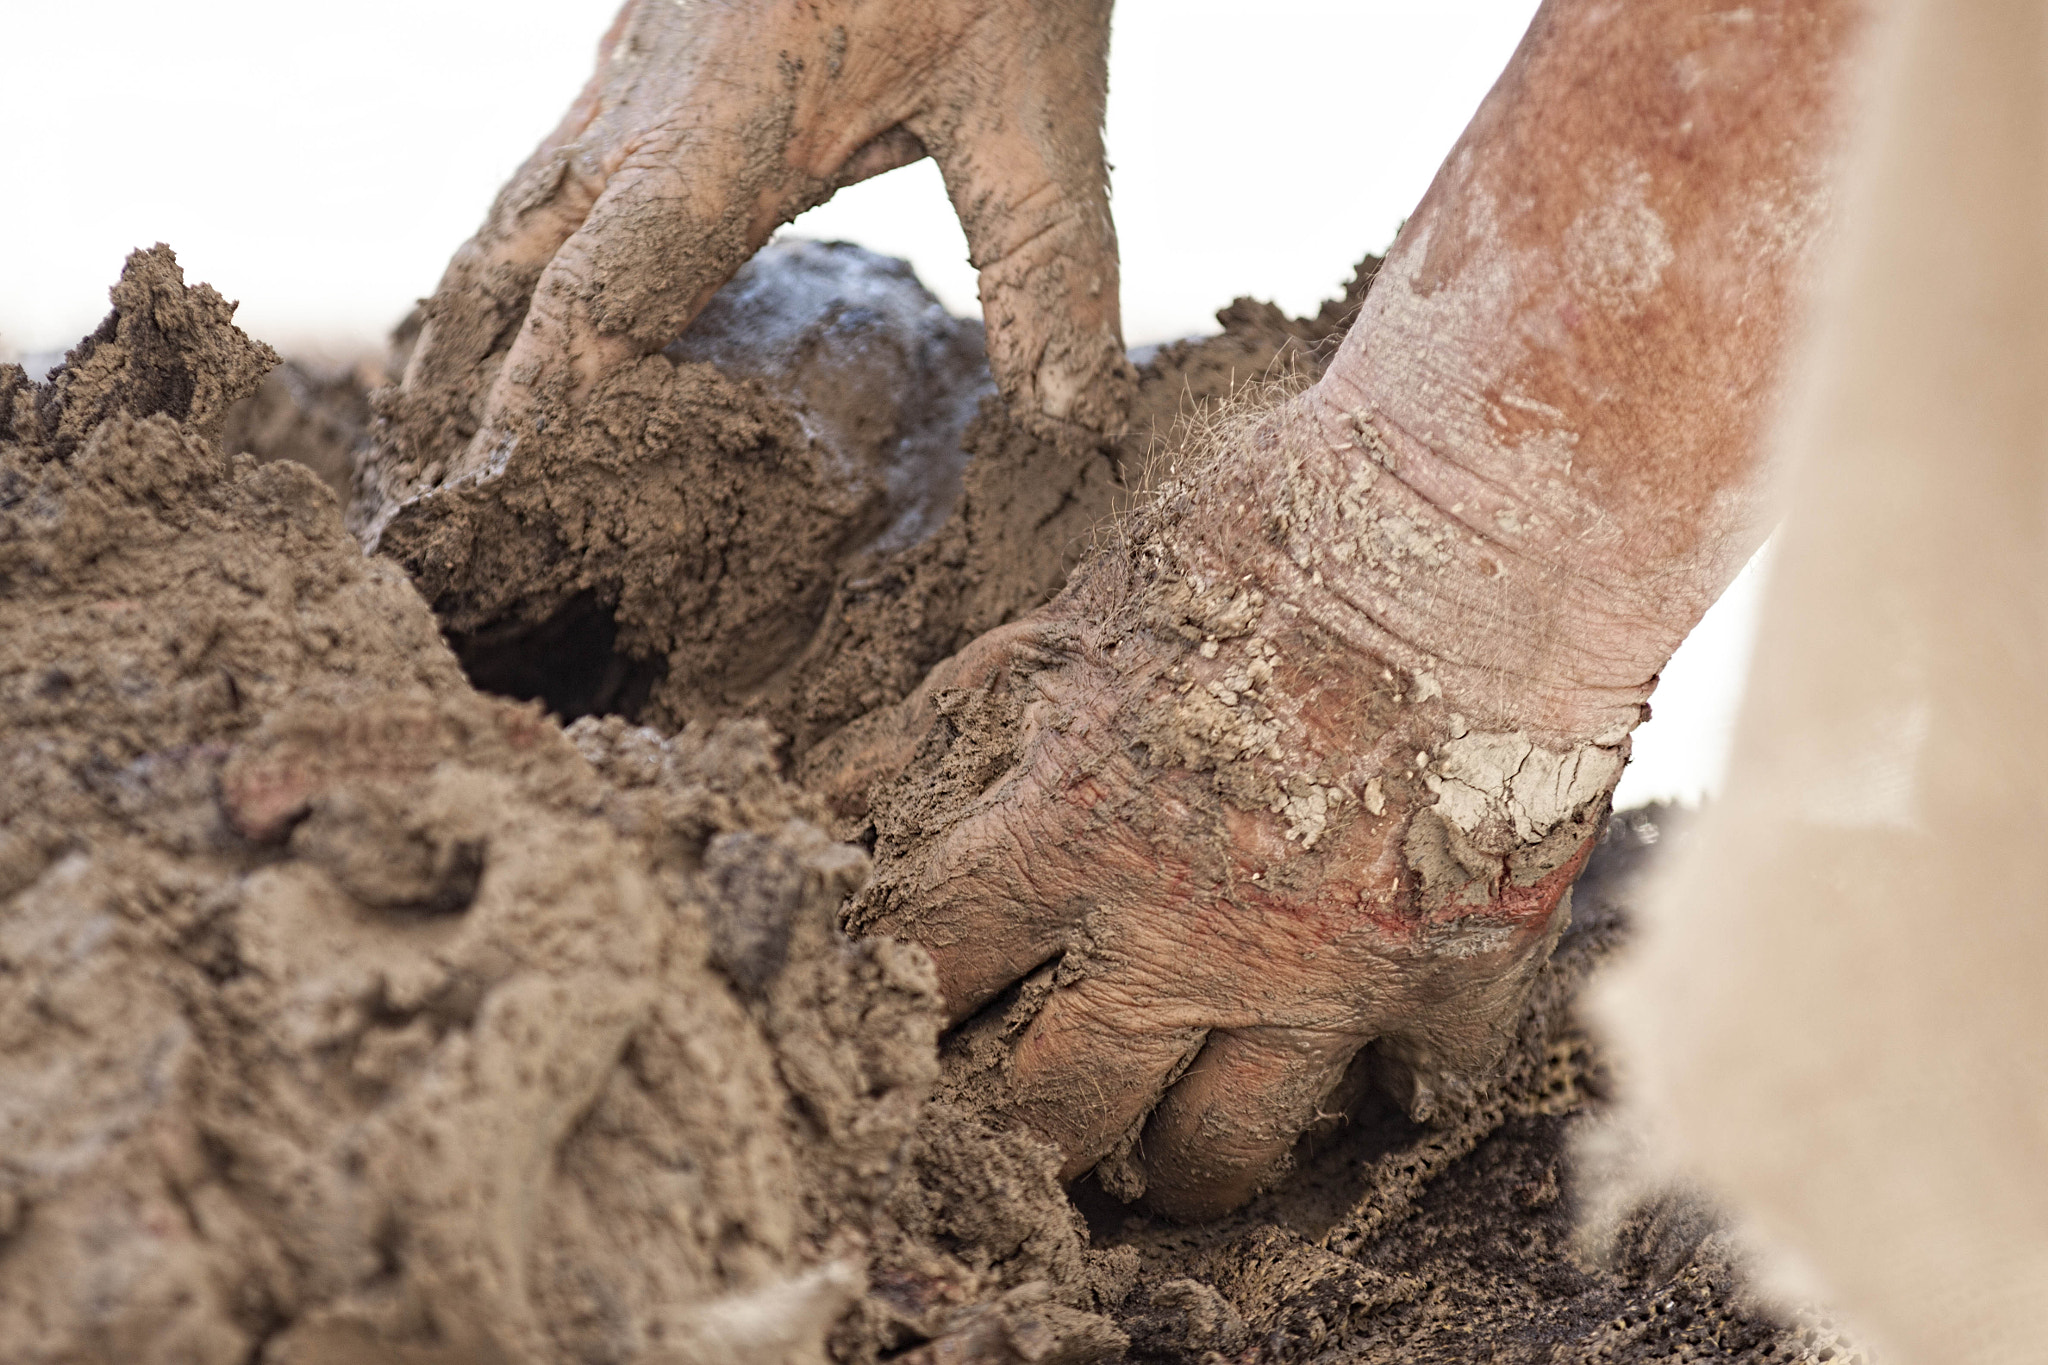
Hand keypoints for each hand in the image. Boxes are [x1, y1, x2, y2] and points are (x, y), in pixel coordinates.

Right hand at [386, 0, 1131, 479]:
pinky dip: (530, 237)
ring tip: (451, 404)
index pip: (597, 305)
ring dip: (486, 307)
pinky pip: (561, 153)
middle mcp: (649, 95)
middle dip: (476, 379)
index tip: (491, 508)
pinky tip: (554, 266)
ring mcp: (638, 54)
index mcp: (723, 126)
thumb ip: (1048, 263)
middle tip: (441, 489)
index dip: (538, 415)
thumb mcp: (1034, 95)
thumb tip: (1070, 425)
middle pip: (519, 261)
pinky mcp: (657, 25)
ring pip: (522, 199)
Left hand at [823, 454, 1607, 1219]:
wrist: (1486, 511)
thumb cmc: (1263, 536)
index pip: (923, 973)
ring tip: (1167, 1133)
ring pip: (1217, 1156)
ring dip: (1175, 1160)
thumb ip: (943, 731)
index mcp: (1070, 836)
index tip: (893, 1018)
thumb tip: (828, 810)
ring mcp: (1324, 976)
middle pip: (1050, 1117)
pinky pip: (1413, 1097)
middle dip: (1010, 1134)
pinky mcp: (1456, 978)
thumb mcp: (1066, 620)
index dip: (890, 1003)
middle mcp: (1184, 936)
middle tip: (1010, 1122)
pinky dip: (1385, 1088)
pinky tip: (1368, 1065)